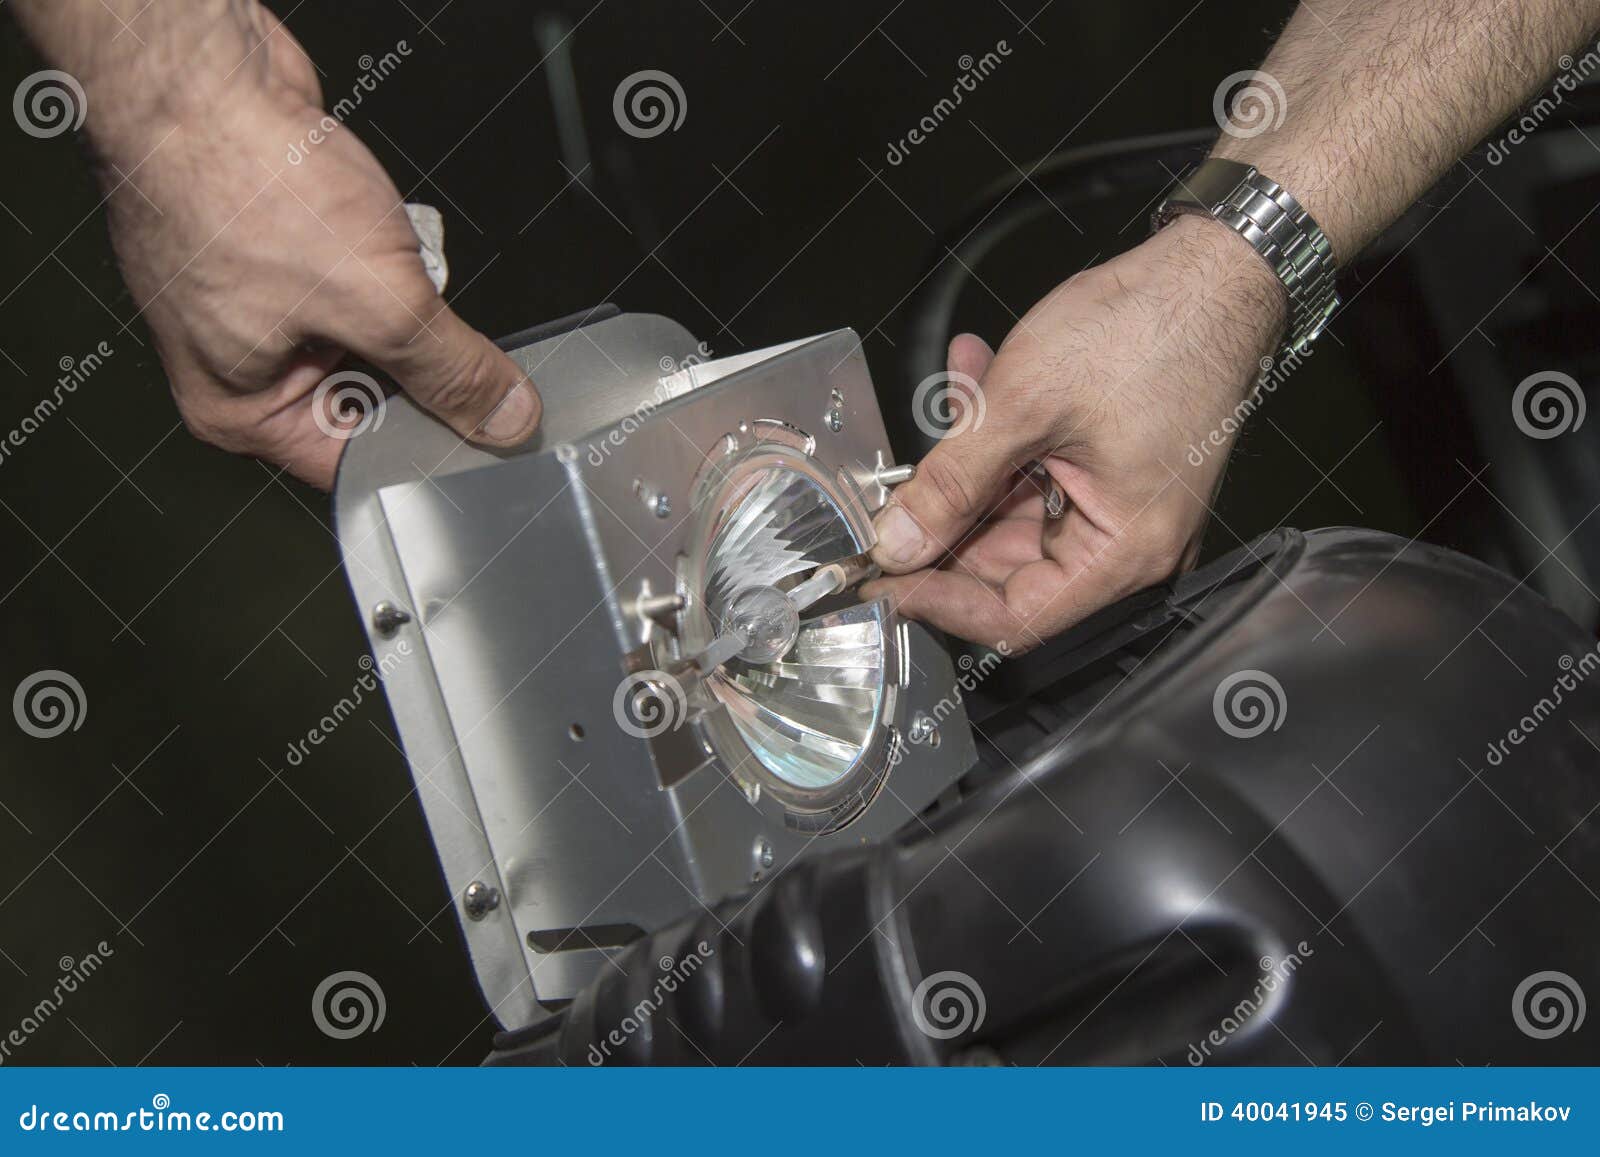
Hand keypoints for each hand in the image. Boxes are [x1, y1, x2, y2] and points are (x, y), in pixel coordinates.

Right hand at [86, 7, 537, 487]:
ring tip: (396, 266)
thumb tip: (502, 415)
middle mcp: (240, 365)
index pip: (359, 463)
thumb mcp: (380, 302)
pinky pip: (358, 277)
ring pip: (369, 334)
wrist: (200, 74)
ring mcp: (257, 303)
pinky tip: (385, 232)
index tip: (489, 435)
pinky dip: (386, 258)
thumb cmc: (241, 183)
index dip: (428, 449)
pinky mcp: (280, 247)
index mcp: (240, 410)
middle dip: (417, 366)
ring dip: (403, 304)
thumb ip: (450, 370)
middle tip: (449, 336)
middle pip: (368, 400)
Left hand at [863, 215, 1286, 652]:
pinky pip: (1038, 471)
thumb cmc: (1152, 328)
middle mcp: (1130, 542)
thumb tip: (900, 543)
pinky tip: (975, 379)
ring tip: (950, 396)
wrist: (1212, 266)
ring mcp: (1121, 505)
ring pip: (1014, 510)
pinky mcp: (1110, 469)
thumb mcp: (1024, 406)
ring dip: (970, 461)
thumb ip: (952, 484)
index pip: (1016, 617)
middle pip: (1009, 568)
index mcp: (1125, 551)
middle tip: (894, 490)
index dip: (941, 602)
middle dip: (948, 518)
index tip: (885, 580)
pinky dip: (1001, 434)